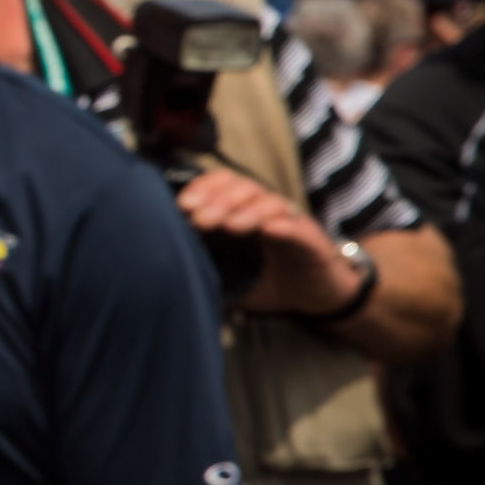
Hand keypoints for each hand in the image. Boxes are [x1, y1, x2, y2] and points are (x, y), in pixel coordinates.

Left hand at [172, 167, 356, 319]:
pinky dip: (284, 225)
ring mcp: (291, 223)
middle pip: (244, 187)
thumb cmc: (267, 282)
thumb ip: (205, 268)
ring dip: (247, 210)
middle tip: (200, 219)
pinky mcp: (314, 242)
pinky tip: (268, 230)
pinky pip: (299, 227)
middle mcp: (266, 212)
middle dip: (219, 199)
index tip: (182, 205)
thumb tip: (168, 272)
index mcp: (243, 213)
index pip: (223, 185)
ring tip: (229, 226)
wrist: (315, 299)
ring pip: (270, 202)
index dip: (204, 188)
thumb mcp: (228, 276)